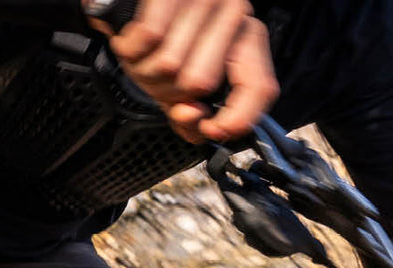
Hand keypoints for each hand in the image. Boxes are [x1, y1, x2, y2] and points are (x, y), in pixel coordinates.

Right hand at [89, 0, 277, 143]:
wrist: (133, 6)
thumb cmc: (164, 42)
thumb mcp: (183, 87)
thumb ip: (193, 117)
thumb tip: (192, 117)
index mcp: (247, 41)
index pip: (260, 89)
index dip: (235, 119)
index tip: (212, 130)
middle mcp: (233, 14)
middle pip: (200, 83)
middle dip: (169, 93)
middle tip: (163, 79)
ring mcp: (203, 0)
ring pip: (170, 65)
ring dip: (145, 72)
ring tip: (147, 58)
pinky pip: (150, 37)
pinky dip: (132, 47)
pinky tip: (136, 43)